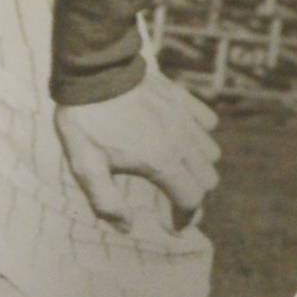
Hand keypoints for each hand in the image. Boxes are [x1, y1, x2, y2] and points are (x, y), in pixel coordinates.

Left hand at [55, 68, 217, 234]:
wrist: (93, 69)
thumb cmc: (86, 120)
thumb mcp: (85, 166)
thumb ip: (105, 202)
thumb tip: (126, 228)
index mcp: (161, 162)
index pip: (192, 200)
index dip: (186, 219)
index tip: (174, 226)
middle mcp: (180, 141)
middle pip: (209, 180)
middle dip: (196, 197)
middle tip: (177, 203)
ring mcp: (184, 118)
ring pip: (211, 153)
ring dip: (199, 168)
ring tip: (177, 173)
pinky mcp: (182, 99)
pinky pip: (208, 123)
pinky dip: (200, 136)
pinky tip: (180, 138)